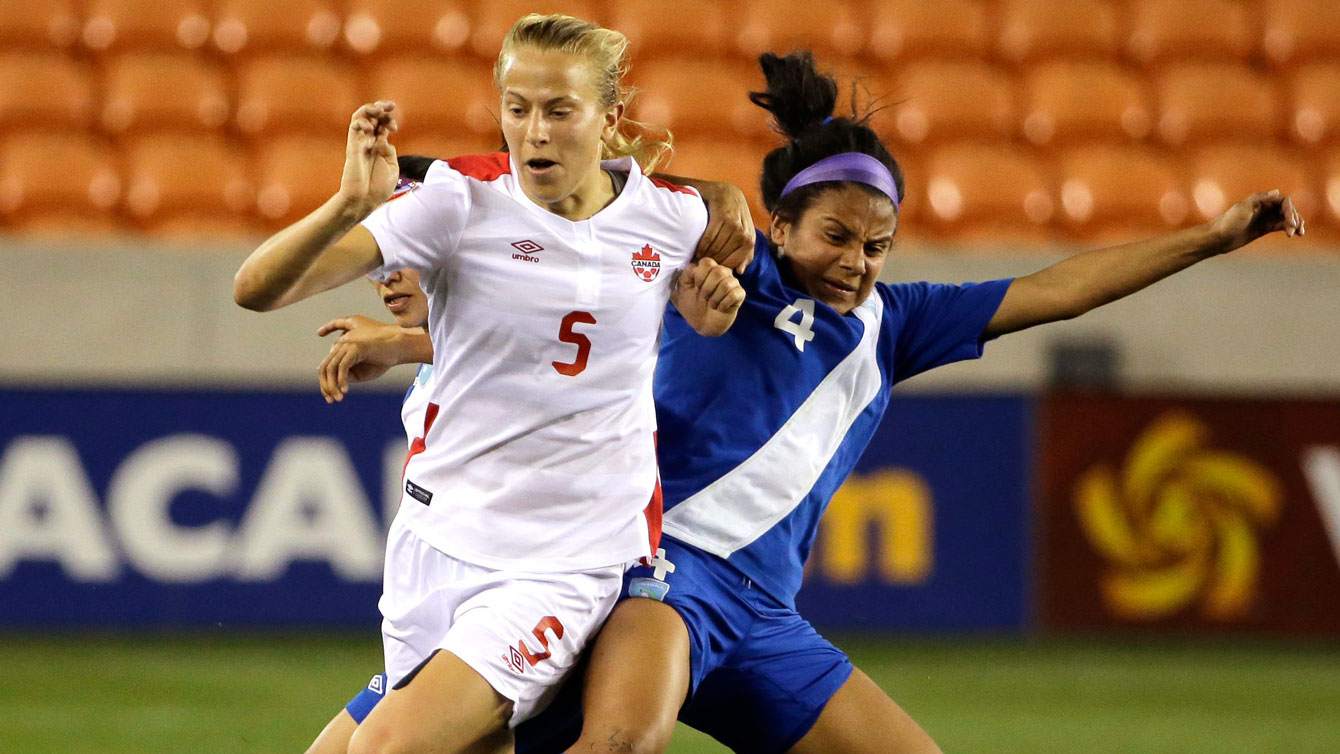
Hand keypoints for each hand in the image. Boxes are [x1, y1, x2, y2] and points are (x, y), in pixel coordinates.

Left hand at [316, 315, 406, 402]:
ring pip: (331, 368)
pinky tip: (345, 390)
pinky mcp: (355, 348)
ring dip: (333, 386)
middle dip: (326, 386)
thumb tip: (335, 383)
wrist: (397, 350)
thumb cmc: (380, 361)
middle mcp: (340, 347)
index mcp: (339, 352)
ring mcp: (346, 346)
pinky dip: (341, 379)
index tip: (330, 400)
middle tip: (333, 400)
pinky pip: (343, 366)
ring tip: (340, 398)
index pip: (324, 369)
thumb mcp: (360, 374)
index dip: (324, 386)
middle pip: (323, 369)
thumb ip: (347, 377)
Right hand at [338, 101, 399, 216]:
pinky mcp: (353, 146)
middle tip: (391, 106)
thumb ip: (390, 152)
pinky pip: (354, 127)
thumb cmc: (378, 188)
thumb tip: (386, 141)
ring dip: (370, 109)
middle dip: (381, 107)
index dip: (389, 118)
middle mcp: (368, 141)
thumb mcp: (392, 168)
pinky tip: (370, 129)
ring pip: (360, 117)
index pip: (382, 124)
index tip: (395, 126)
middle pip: (372, 116)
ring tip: (379, 110)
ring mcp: (360, 142)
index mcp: (379, 146)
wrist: (365, 200)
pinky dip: (362, 121)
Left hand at [674, 258, 745, 336]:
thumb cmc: (692, 304)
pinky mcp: (740, 294)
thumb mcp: (683, 287)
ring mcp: (732, 283)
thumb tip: (697, 267)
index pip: (707, 262)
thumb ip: (687, 273)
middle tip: (704, 297)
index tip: (696, 287)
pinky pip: (734, 294)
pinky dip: (723, 304)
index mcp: (709, 268)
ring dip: (714, 298)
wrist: (701, 323)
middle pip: (719, 271)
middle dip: (707, 288)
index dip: (699, 276)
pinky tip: (720, 308)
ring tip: (711, 304)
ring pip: (726, 284)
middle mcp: (722, 272)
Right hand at [693, 181, 754, 272]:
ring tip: (697, 258)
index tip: (710, 268)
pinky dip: (702, 246)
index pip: (734, 262)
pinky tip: (697, 249)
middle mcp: (745, 233)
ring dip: (705, 255)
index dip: (720, 266)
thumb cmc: (731, 215)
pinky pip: (710, 237)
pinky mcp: (723, 216)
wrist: (724, 191)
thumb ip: (743, 252)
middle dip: (712, 262)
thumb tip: (740, 271)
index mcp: (750, 239)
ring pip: (716, 248)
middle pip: (724, 256)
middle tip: (700, 264)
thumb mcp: (741, 233)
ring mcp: (735, 224)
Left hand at [1209, 190, 1304, 251]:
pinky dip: (1289, 228)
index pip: (1283, 200)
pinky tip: (1294, 234)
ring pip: (1286, 218)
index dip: (1290, 210)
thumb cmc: (1228, 222)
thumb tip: (1276, 192)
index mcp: (1261, 199)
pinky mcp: (1264, 228)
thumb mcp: (1243, 208)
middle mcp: (1265, 207)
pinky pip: (1281, 225)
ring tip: (1298, 233)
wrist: (1217, 238)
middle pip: (1287, 209)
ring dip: (1295, 223)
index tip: (1291, 222)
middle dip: (1294, 217)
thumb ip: (1259, 199)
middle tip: (1294, 229)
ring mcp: (1265, 217)